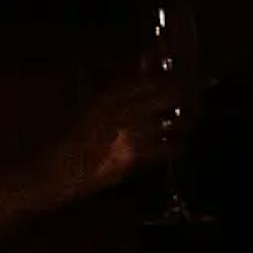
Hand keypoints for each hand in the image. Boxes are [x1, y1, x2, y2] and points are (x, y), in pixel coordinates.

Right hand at [43, 75, 184, 203]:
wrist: (57, 172)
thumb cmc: (72, 142)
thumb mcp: (91, 112)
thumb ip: (115, 97)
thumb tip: (141, 84)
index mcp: (109, 96)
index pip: (152, 80)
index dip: (173, 80)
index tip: (184, 84)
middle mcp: (121, 110)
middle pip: (168, 97)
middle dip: (187, 100)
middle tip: (195, 107)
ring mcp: (128, 133)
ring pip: (171, 123)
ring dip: (185, 124)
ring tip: (190, 127)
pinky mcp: (132, 156)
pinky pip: (165, 150)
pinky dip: (175, 149)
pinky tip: (178, 149)